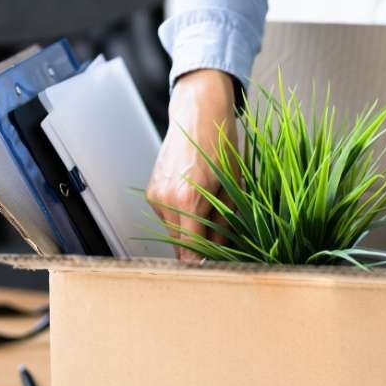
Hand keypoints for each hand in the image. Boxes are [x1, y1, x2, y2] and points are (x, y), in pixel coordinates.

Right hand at [146, 69, 237, 260]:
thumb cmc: (221, 146)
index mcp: (187, 201)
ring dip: (190, 231)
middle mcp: (165, 201)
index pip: (190, 251)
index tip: (214, 270)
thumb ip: (224, 225)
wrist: (198, 115)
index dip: (202, 265)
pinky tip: (196, 198)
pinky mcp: (152, 191)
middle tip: (220, 245)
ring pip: (173, 232)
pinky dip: (182, 217)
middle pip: (179, 245)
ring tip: (210, 211)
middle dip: (198, 248)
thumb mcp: (233, 188)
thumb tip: (220, 254)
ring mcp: (155, 196)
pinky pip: (167, 217)